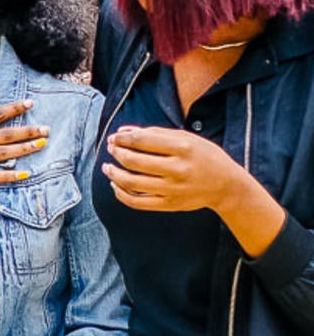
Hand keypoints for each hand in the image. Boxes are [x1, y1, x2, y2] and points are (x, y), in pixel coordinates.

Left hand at [103, 126, 263, 213]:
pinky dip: (120, 193)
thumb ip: (155, 133)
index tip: (114, 137)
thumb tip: (123, 131)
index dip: (122, 138)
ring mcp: (173, 189)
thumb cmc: (204, 157)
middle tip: (110, 148)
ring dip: (113, 173)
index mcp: (183, 148)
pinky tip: (115, 184)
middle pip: (133, 161)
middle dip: (116, 152)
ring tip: (106, 166)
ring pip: (130, 182)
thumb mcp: (187, 138)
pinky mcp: (169, 205)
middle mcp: (178, 169)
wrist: (228, 187)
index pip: (142, 140)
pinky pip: (136, 202)